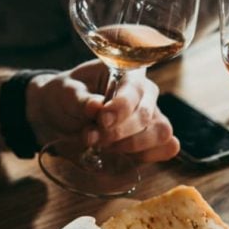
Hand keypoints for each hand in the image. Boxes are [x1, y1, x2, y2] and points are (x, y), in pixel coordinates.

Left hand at [25, 61, 179, 162]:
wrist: (62, 113)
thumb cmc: (67, 95)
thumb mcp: (65, 91)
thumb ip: (80, 98)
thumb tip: (96, 106)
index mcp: (127, 72)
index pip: (134, 90)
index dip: (121, 108)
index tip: (102, 120)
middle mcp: (145, 93)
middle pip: (147, 116)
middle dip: (118, 132)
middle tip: (90, 137)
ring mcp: (153, 115)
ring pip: (160, 133)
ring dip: (130, 146)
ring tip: (102, 145)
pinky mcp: (152, 137)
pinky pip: (166, 147)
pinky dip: (147, 156)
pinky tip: (124, 155)